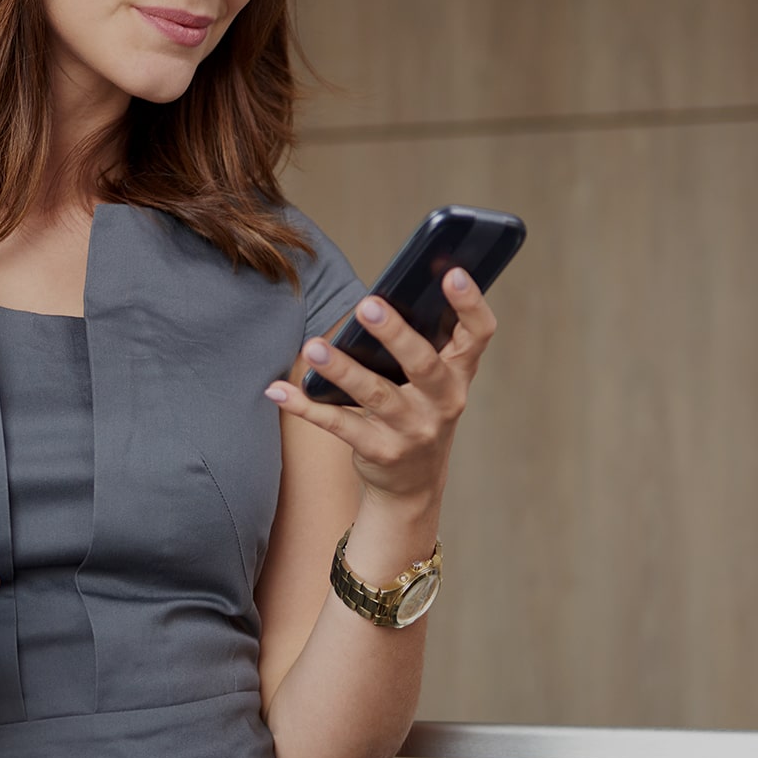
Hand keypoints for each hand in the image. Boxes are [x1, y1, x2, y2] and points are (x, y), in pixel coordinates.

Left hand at [265, 268, 496, 506]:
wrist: (413, 484)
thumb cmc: (417, 410)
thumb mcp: (431, 381)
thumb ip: (418, 343)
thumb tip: (375, 297)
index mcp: (459, 373)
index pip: (478, 334)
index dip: (470, 303)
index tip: (453, 273)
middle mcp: (444, 402)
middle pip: (423, 363)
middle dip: (395, 333)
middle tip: (367, 305)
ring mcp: (414, 430)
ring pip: (376, 395)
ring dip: (342, 369)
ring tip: (313, 348)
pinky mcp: (381, 452)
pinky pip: (339, 425)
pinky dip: (306, 407)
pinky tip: (278, 391)